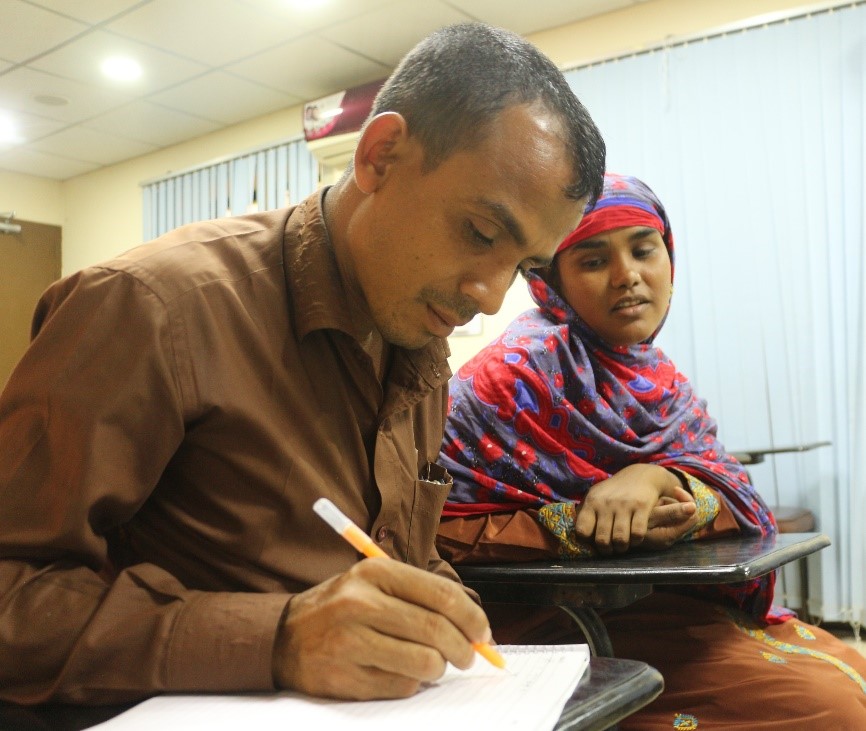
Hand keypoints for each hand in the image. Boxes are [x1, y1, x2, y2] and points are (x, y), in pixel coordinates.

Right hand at [273, 559, 490, 699]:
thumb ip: (421, 596)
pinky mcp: (346, 677)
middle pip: (437, 630)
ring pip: (424, 663)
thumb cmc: (342, 608)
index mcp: (375, 572)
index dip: (472, 617)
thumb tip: (474, 626)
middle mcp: (361, 603)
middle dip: (464, 648)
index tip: (482, 632)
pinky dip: (412, 683)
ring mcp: (351, 641)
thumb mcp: (375, 582)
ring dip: (439, 668)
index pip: (442, 594)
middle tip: (468, 656)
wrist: (284, 636)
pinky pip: (402, 686)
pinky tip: (399, 671)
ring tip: (433, 664)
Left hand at [574, 464, 695, 553]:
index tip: (593, 543)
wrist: (641, 475)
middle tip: (610, 549)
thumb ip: (587, 513)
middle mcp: (606, 504)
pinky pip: (637, 534)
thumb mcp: (596, 496)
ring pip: (620, 540)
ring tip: (622, 545)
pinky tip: (635, 537)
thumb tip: (579, 537)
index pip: (582, 530)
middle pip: (602, 540)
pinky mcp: (641, 507)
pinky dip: (636, 541)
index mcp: (592, 502)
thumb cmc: (614, 490)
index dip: (586, 542)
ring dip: (621, 548)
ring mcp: (624, 505)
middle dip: (606, 550)